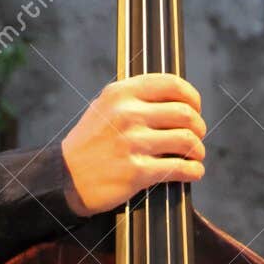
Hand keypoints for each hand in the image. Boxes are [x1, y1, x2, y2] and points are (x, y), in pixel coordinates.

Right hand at [61, 73, 205, 216]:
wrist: (66, 178)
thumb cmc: (89, 144)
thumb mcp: (104, 107)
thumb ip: (134, 98)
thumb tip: (172, 98)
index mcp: (122, 93)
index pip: (172, 85)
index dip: (192, 97)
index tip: (195, 108)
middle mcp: (128, 114)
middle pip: (184, 114)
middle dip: (198, 127)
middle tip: (197, 136)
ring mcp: (132, 143)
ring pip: (186, 141)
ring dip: (198, 150)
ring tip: (196, 154)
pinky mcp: (136, 172)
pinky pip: (178, 168)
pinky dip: (193, 171)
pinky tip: (194, 172)